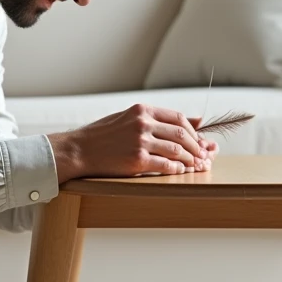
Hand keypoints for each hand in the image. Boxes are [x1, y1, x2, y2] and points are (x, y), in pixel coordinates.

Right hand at [48, 104, 217, 182]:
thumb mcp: (129, 118)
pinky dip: (177, 168)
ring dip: (190, 159)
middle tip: (203, 156)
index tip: (198, 141)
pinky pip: (165, 164)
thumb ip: (158, 119)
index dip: (193, 131)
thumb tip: (196, 120)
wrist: (79, 150)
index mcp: (142, 110)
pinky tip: (180, 171)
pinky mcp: (136, 160)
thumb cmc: (103, 135)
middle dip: (196, 146)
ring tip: (195, 165)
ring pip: (176, 150)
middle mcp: (142, 123)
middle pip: (181, 134)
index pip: (178, 118)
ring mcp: (140, 141)